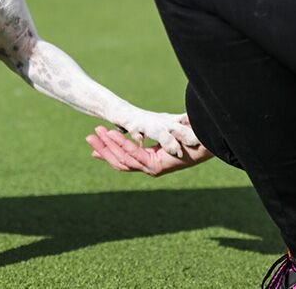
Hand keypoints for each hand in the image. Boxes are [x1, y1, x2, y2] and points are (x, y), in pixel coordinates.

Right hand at [86, 125, 212, 176]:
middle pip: (119, 161)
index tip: (92, 143)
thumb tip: (142, 127)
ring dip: (109, 145)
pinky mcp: (157, 166)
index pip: (124, 159)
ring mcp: (153, 168)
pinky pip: (134, 156)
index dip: (107, 152)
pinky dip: (122, 145)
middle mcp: (151, 167)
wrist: (207, 143)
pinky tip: (111, 135)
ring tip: (96, 133)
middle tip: (87, 137)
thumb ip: (155, 132)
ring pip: (124, 159)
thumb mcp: (166, 130)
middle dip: (102, 148)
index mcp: (152, 162)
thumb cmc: (191, 135)